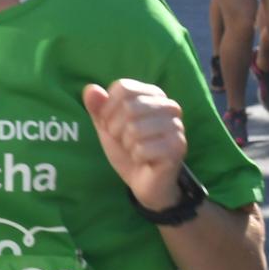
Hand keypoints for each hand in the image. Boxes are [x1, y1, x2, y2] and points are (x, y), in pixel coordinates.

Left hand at [82, 81, 189, 210]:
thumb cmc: (127, 149)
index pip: (122, 88)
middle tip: (125, 141)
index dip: (108, 109)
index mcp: (153, 94)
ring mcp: (176, 126)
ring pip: (134, 129)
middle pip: (128, 107)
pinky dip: (136, 157)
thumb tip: (90, 89)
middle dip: (116, 129)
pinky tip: (144, 160)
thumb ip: (97, 107)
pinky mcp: (178, 147)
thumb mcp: (107, 126)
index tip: (112, 124)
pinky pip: (142, 149)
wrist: (145, 181)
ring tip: (135, 150)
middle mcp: (169, 106)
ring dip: (127, 144)